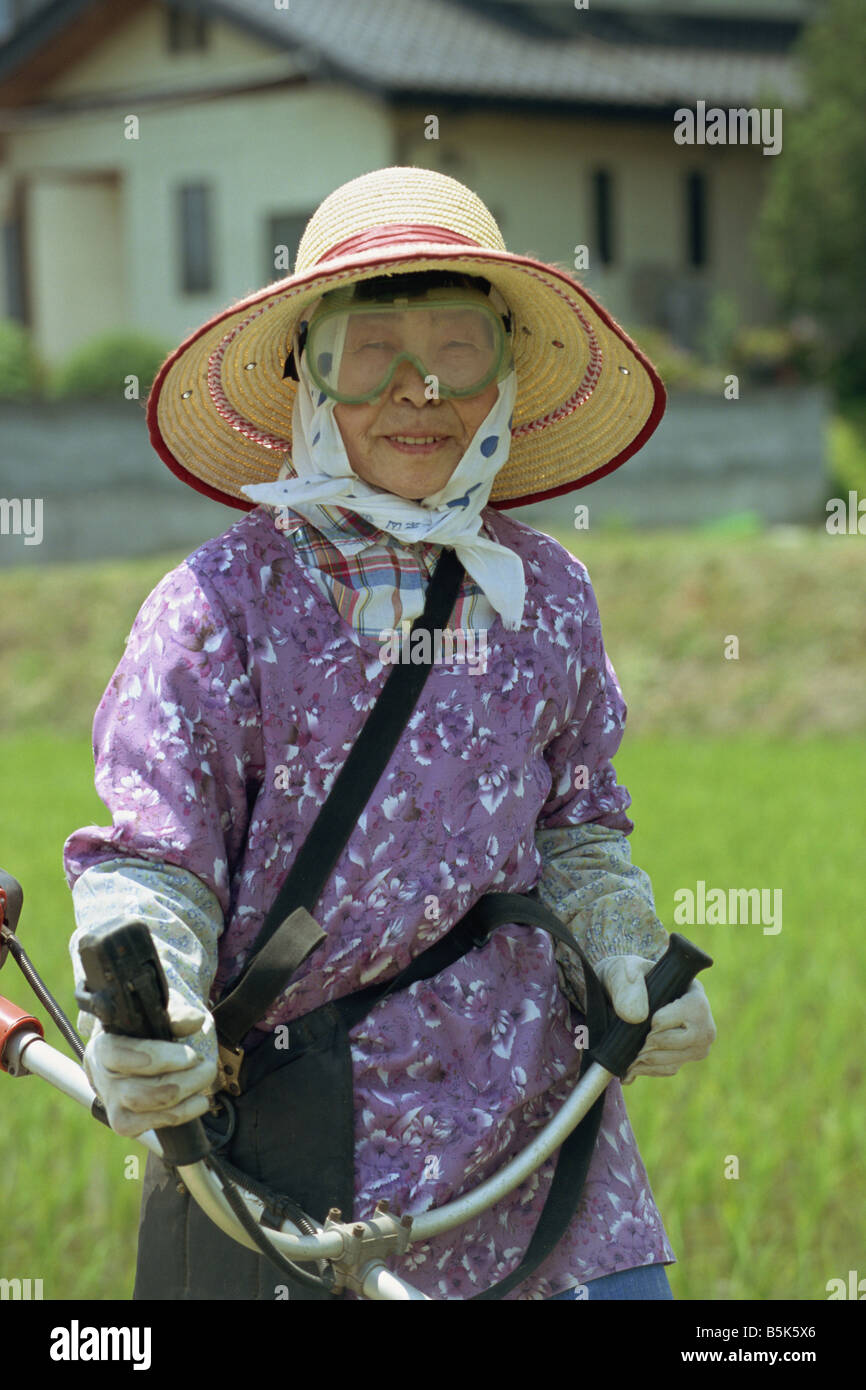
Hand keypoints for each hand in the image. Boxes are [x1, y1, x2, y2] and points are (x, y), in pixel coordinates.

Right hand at [83, 991, 218, 1137]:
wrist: (125, 1064)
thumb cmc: (140, 1036)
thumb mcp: (153, 1020)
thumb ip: (174, 1017)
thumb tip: (196, 1020)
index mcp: (103, 1048)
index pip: (120, 1056)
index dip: (157, 1058)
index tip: (191, 1056)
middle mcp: (103, 1080)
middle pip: (141, 1091)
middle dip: (184, 1079)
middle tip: (207, 1065)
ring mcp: (113, 1106)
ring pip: (151, 1107)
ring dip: (187, 1094)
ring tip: (206, 1077)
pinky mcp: (126, 1124)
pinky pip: (158, 1123)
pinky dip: (184, 1112)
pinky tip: (200, 1100)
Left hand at [594, 954, 715, 1083]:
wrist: (619, 995)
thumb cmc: (626, 978)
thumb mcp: (621, 971)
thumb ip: (626, 987)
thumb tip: (636, 1016)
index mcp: (695, 994)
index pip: (688, 1012)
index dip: (660, 1019)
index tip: (643, 1017)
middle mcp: (704, 1022)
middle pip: (681, 1041)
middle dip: (649, 1042)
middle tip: (629, 1038)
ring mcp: (697, 1044)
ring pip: (673, 1060)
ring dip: (644, 1059)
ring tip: (625, 1051)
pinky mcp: (685, 1059)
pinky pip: (667, 1069)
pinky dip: (645, 1068)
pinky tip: (630, 1061)